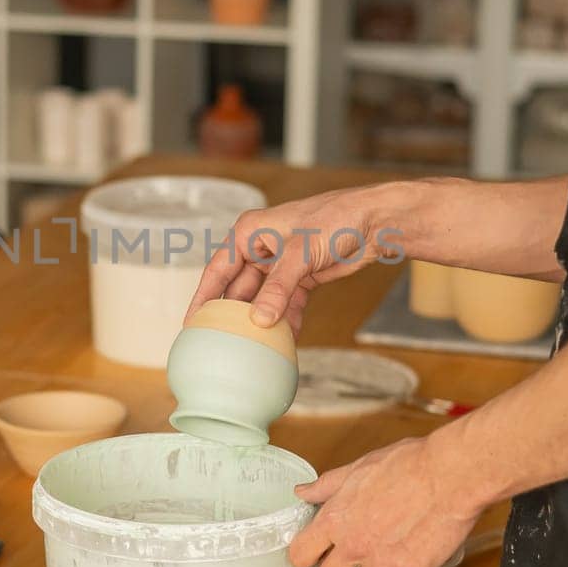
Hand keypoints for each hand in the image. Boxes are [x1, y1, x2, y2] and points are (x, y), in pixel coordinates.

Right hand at [185, 182, 409, 331]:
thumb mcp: (301, 253)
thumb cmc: (337, 218)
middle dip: (235, 315)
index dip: (203, 298)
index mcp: (249, 232)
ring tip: (252, 347)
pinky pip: (286, 303)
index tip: (191, 323)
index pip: (217, 270)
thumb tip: (259, 320)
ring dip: (261, 322)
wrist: (376, 221)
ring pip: (263, 299)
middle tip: (223, 343)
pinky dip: (286, 320)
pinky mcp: (302, 276)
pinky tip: (284, 341)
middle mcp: (261, 247)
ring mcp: (281, 263)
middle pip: (239, 288)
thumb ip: (278, 287)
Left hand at [288, 433, 482, 566]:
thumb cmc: (408, 464)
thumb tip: (302, 492)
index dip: (306, 553)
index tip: (315, 550)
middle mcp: (354, 546)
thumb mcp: (359, 467)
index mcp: (336, 519)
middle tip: (357, 548)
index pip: (300, 554)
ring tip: (389, 551)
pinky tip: (409, 564)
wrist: (450, 475)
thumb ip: (327, 485)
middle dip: (340, 565)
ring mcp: (382, 564)